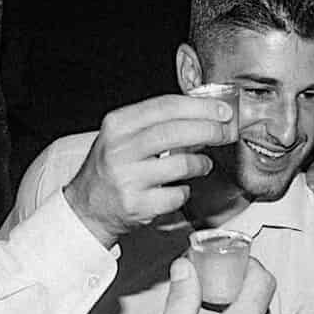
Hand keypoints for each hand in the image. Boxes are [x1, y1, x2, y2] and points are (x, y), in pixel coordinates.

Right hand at [61, 94, 235, 242]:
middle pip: (174, 132)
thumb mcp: (124, 136)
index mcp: (118, 125)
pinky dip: (185, 191)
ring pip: (179, 164)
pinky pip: (176, 195)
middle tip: (225, 133)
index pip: (165, 106)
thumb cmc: (113, 168)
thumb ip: (158, 123)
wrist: (88, 207)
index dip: (200, 107)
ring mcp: (127, 179)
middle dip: (208, 130)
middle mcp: (119, 150)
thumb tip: (205, 114)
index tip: (222, 110)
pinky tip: (180, 188)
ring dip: (200, 163)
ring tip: (203, 164)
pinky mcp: (136, 205)